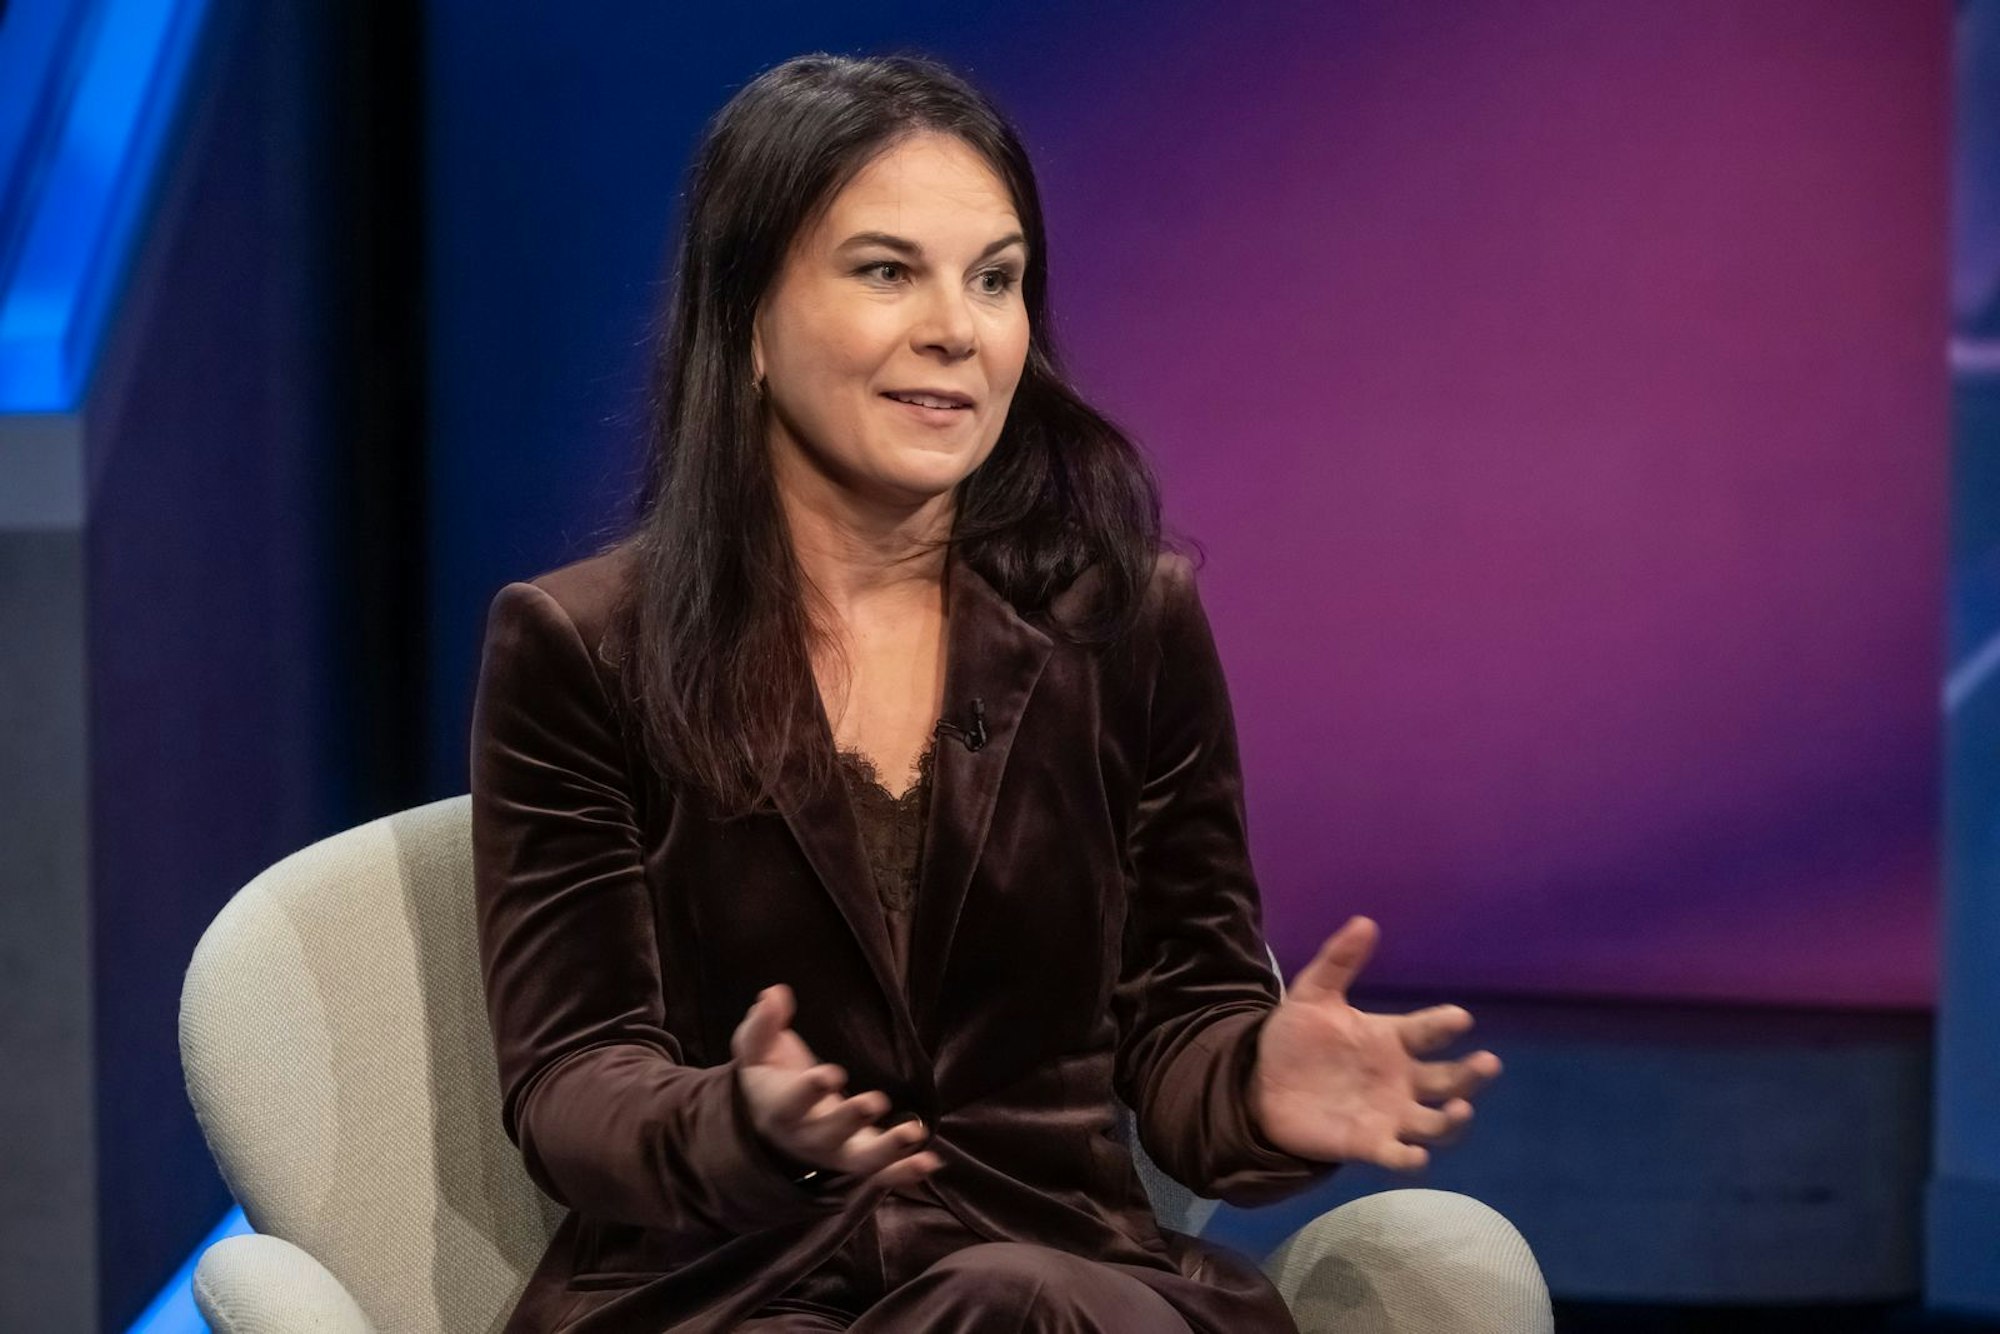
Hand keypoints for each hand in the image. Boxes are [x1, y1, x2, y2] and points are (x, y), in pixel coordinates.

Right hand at [731, 983, 939, 1190]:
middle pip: (827, 1136)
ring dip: (888, 1149)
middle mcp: (809, 1137)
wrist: (774, 1125)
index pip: (791, 1104)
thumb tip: (774, 994)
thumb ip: (763, 1025)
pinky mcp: (860, 1158)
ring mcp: (837, 1152)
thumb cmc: (768, 1079)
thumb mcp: (757, 1051)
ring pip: (860, 1160)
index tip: (830, 1073)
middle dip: (850, 1120)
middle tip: (875, 1101)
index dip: (808, 1091)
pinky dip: (904, 1172)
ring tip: (913, 1132)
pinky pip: (883, 1173)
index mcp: (781, 1111)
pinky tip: (929, 1160)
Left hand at [1248, 916, 1501, 1170]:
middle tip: (1488, 1063)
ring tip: (1460, 1109)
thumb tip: (1365, 921)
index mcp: (1392, 1039)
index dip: (1445, 1024)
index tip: (1459, 1018)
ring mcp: (1390, 1114)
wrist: (1261, 1084)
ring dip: (1453, 1119)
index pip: (1429, 1030)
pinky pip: (1399, 1155)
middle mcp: (1401, 1079)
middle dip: (1472, 1074)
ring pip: (1436, 1123)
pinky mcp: (1370, 1145)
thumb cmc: (1296, 1039)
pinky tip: (1414, 1156)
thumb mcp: (1312, 995)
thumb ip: (1338, 961)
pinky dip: (1410, 1158)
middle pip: (1450, 1080)